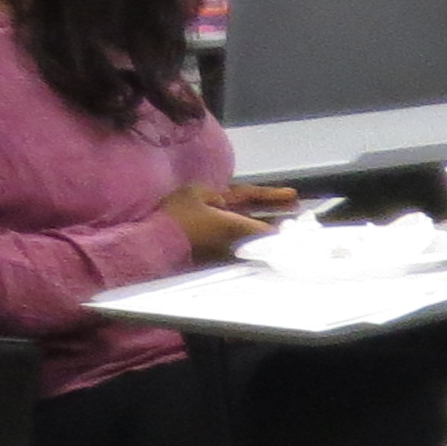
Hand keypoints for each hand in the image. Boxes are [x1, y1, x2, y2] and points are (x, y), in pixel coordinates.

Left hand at [163, 180, 297, 261]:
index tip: (294, 196)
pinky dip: (247, 247)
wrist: (152, 248)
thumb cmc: (186, 227)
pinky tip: (260, 252)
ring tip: (284, 237)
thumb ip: (252, 227)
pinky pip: (231, 244)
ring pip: (240, 228)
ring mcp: (203, 228)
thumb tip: (276, 234)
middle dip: (269, 213)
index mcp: (208, 194)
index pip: (246, 193)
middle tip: (294, 215)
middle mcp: (206, 208)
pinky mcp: (201, 247)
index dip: (270, 195)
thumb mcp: (223, 223)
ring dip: (261, 232)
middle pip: (245, 210)